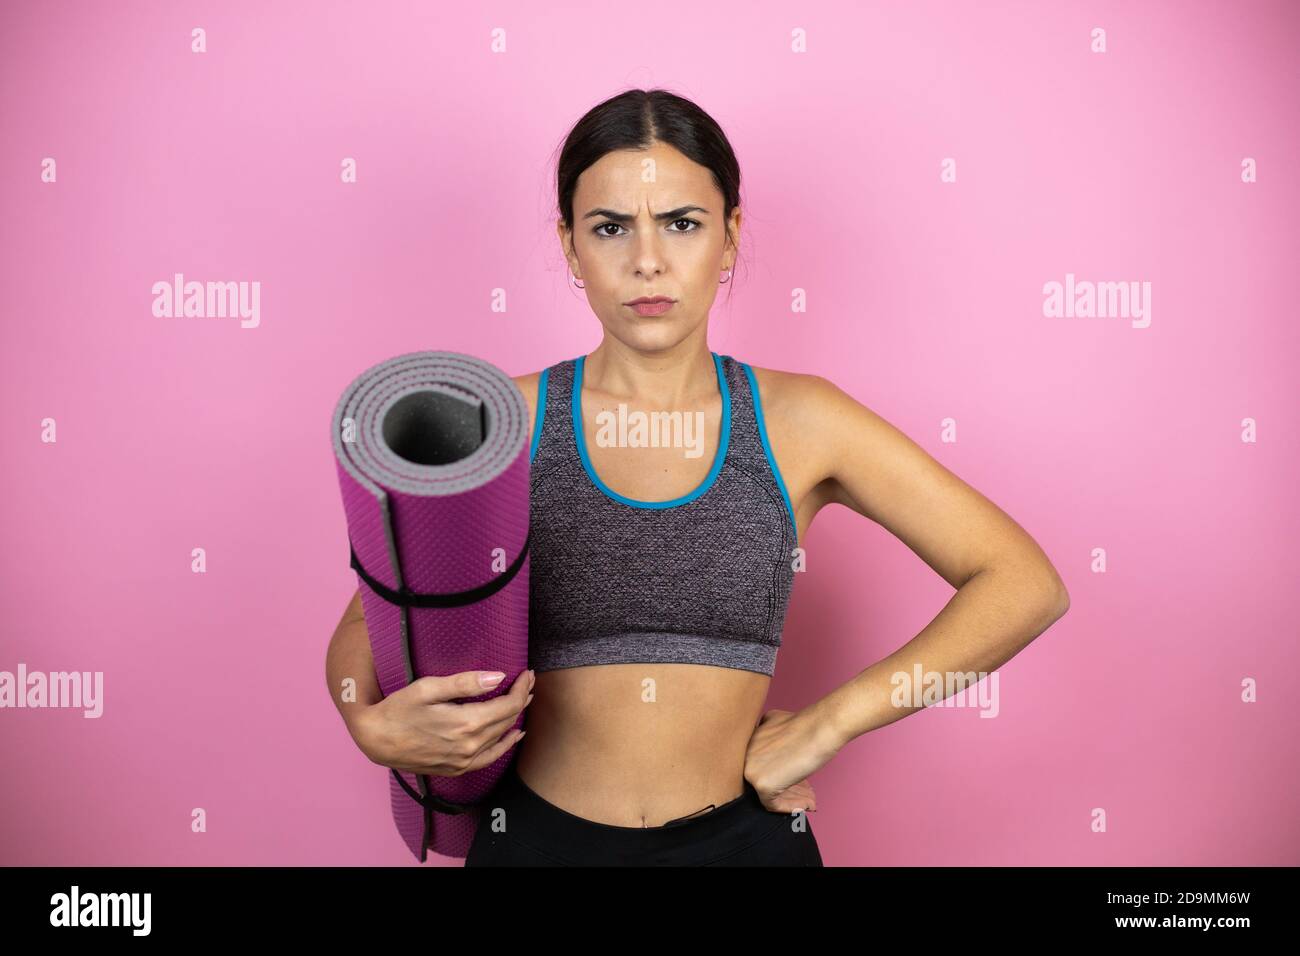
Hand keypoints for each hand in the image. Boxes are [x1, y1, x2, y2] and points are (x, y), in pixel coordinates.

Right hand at [350, 669, 534, 777]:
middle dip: (521, 698)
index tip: (527, 673)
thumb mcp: (428, 688)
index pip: (508, 705)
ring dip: (515, 717)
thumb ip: (465, 683)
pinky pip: (490, 757)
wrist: (376, 740)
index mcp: (466, 724)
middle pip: (507, 720)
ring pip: (501, 737)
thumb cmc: (398, 709)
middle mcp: (469, 746)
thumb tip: (498, 677)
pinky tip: (514, 735)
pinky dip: (505, 745)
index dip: (521, 688)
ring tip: (524, 699)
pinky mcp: (457, 768)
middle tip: (527, 681)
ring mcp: (463, 760)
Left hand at [742, 707, 840, 814]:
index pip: (763, 765)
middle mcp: (744, 756)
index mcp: (747, 741)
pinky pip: (772, 803)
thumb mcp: (778, 723)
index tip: (798, 779)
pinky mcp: (762, 784)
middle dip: (788, 788)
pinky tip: (807, 804)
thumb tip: (775, 751)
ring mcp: (751, 770)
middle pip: (766, 779)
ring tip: (810, 799)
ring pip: (769, 793)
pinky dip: (791, 806)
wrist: (819, 728)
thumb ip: (769, 737)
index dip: (782, 773)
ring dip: (792, 798)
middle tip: (806, 792)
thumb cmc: (807, 726)